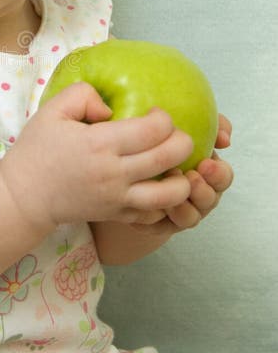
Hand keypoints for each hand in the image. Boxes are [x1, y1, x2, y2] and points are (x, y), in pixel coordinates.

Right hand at [0, 83, 195, 229]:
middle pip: (170, 157)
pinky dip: (166, 202)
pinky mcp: (117, 215)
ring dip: (182, 177)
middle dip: (183, 141)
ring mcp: (117, 198)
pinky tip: (159, 186)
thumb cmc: (37, 149)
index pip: (153, 130)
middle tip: (174, 134)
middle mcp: (113, 173)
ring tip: (174, 165)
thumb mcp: (52, 110)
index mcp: (99, 143)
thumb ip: (83, 94)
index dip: (164, 118)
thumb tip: (111, 107)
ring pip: (170, 194)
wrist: (24, 195)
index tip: (154, 113)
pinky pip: (155, 213)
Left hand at [132, 114, 232, 234]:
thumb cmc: (158, 143)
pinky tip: (152, 205)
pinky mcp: (159, 224)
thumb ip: (210, 125)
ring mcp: (181, 212)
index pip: (223, 177)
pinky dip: (161, 218)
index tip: (205, 163)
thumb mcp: (180, 128)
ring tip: (170, 192)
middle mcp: (198, 195)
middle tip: (190, 178)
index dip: (218, 173)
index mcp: (206, 172)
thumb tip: (225, 137)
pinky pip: (163, 227)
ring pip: (190, 217)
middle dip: (203, 191)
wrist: (127, 169)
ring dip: (184, 206)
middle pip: (210, 199)